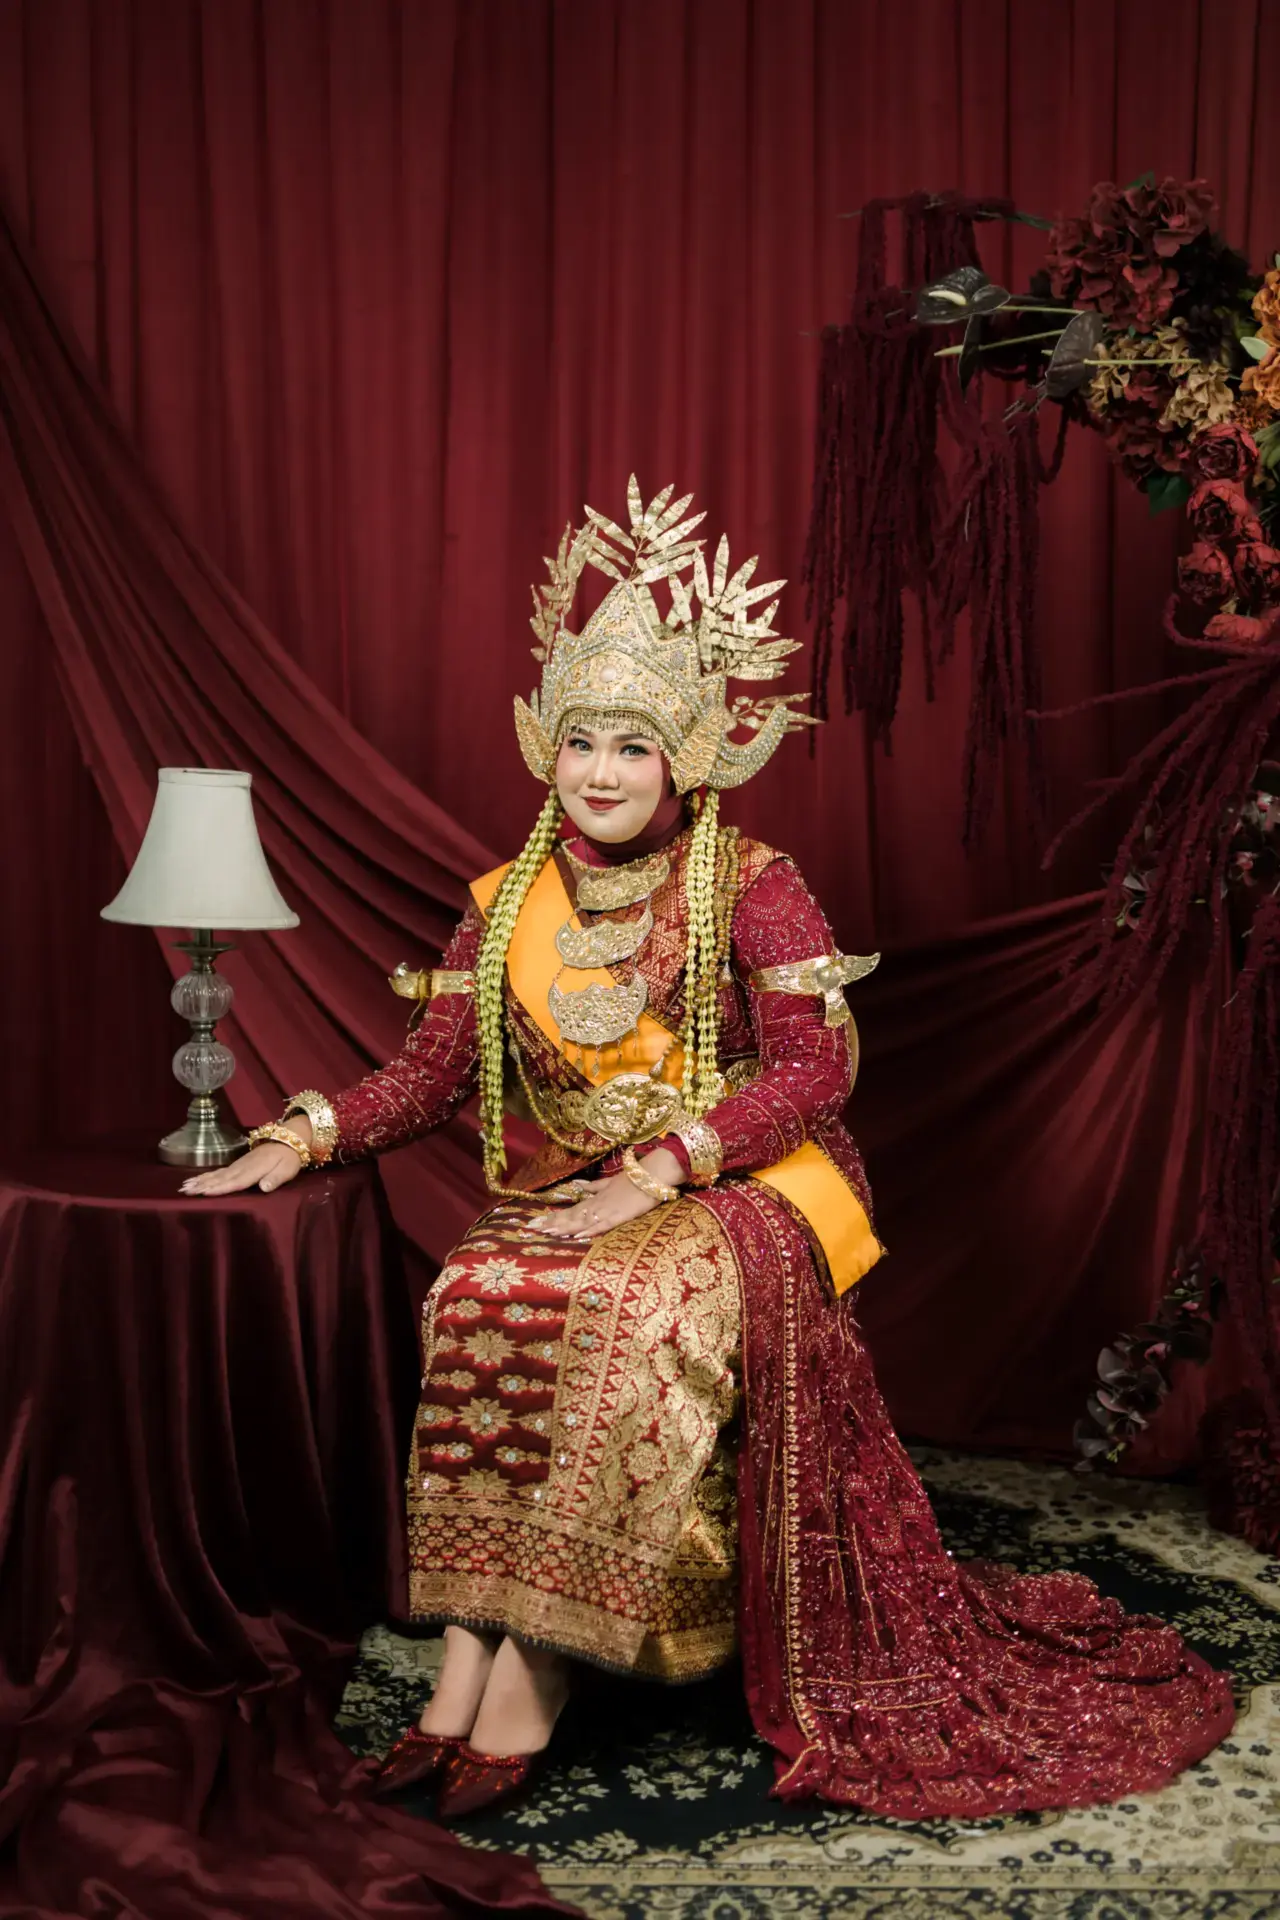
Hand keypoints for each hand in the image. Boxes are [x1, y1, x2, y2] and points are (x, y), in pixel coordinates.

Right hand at [179, 1140, 305, 1196]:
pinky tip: (196, 1179)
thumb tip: (264, 1187)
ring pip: (217, 1174)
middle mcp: (243, 1167)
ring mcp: (239, 1164)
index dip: (220, 1188)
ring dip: (201, 1180)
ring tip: (184, 1187)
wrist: (289, 1139)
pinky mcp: (238, 1164)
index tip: (204, 1192)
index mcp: (254, 1170)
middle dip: (203, 1185)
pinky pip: (219, 1171)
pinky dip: (207, 1175)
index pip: (235, 1181)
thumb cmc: (289, 1158)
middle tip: (185, 1191)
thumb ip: (275, 1178)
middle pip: (221, 1178)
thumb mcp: (287, 1169)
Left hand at [529, 1149, 684, 1241]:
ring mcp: (608, 1210)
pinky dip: (588, 1230)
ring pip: (582, 1220)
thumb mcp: (610, 1182)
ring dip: (564, 1227)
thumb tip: (578, 1187)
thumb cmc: (634, 1178)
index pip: (570, 1209)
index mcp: (596, 1197)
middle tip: (532, 1228)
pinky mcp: (620, 1215)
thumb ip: (594, 1187)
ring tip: (547, 1233)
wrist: (653, 1174)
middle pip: (571, 1216)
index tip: (536, 1221)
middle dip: (552, 1223)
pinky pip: (601, 1225)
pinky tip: (576, 1235)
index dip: (553, 1217)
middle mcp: (598, 1204)